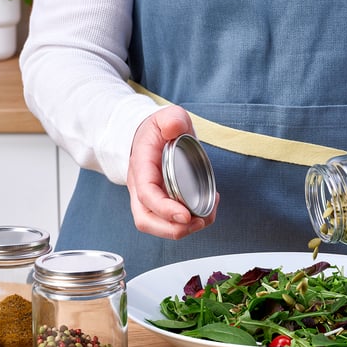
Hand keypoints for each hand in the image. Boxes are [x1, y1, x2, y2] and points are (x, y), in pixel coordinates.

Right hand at [127, 105, 218, 238]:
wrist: (152, 136)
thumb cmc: (159, 129)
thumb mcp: (167, 116)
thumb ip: (172, 119)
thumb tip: (174, 129)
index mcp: (141, 167)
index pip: (147, 195)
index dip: (165, 210)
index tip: (185, 216)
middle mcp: (140, 187)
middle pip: (146, 220)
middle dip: (172, 229)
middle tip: (198, 223)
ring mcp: (149, 199)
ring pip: (156, 226)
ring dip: (181, 230)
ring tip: (205, 219)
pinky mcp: (161, 204)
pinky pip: (169, 222)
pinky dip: (189, 223)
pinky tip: (206, 210)